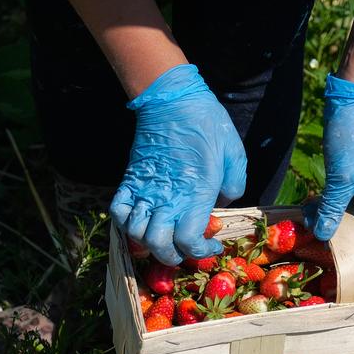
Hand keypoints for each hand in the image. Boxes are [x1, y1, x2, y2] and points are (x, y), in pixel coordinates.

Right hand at [110, 64, 246, 264]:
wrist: (172, 98)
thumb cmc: (208, 123)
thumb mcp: (235, 153)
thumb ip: (234, 184)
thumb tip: (224, 202)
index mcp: (196, 193)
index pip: (188, 241)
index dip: (200, 251)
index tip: (212, 244)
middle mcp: (167, 196)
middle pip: (159, 245)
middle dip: (172, 256)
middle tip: (184, 249)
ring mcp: (145, 188)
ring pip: (136, 233)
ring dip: (148, 242)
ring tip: (163, 236)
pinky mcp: (130, 178)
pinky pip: (118, 210)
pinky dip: (124, 222)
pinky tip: (140, 220)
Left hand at [304, 74, 353, 247]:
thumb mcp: (341, 178)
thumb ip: (333, 209)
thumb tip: (323, 235)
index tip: (332, 246)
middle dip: (340, 229)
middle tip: (314, 230)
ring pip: (353, 209)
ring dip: (332, 213)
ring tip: (309, 215)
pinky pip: (348, 194)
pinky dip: (333, 199)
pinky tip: (313, 201)